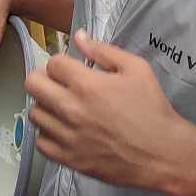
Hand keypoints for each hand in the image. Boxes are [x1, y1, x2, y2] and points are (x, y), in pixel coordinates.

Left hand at [24, 31, 195, 195]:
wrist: (162, 154)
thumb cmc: (152, 108)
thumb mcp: (136, 69)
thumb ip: (103, 50)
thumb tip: (79, 36)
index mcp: (86, 85)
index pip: (53, 63)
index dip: (62, 63)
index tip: (72, 70)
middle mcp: (70, 109)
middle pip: (32, 84)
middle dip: (45, 78)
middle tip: (60, 85)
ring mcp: (67, 136)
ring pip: (34, 113)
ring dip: (46, 106)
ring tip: (63, 108)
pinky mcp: (68, 159)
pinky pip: (41, 142)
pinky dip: (48, 134)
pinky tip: (64, 130)